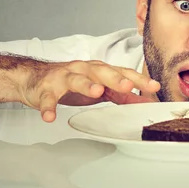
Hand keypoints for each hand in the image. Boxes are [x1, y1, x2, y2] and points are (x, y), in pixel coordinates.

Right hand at [18, 60, 160, 121]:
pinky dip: (48, 108)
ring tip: (96, 92)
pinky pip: (48, 99)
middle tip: (127, 86)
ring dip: (86, 85)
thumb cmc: (70, 82)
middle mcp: (83, 70)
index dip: (138, 79)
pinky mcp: (46, 89)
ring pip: (76, 80)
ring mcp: (63, 78)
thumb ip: (120, 94)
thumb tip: (143, 100)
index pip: (121, 72)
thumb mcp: (98, 87)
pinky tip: (50, 117)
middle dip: (114, 78)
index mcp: (98, 70)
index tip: (153, 86)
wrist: (34, 79)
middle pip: (100, 72)